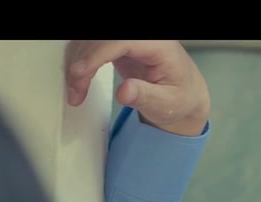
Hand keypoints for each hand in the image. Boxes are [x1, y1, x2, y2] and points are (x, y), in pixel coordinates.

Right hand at [64, 40, 209, 136]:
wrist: (184, 95)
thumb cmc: (180, 97)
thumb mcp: (167, 104)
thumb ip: (146, 97)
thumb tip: (124, 92)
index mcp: (158, 45)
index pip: (120, 41)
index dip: (96, 55)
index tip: (80, 73)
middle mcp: (142, 38)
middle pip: (101, 40)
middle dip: (82, 63)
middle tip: (76, 93)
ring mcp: (129, 40)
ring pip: (91, 41)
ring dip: (78, 63)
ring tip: (76, 92)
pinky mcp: (119, 45)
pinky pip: (92, 46)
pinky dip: (81, 61)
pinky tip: (79, 80)